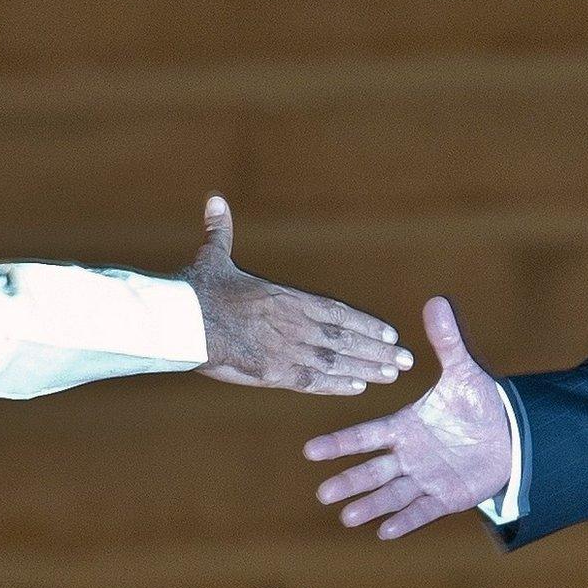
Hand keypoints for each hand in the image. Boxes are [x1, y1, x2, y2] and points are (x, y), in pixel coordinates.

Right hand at [182, 195, 411, 393]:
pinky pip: (312, 380)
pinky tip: (358, 387)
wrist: (180, 320)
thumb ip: (221, 232)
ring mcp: (285, 348)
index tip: (389, 332)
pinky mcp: (272, 371)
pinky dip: (336, 384)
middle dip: (378, 350)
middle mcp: (293, 323)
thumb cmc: (195, 289)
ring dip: (366, 368)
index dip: (365, 324)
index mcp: (285, 298)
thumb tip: (214, 199)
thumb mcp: (212, 257)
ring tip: (392, 375)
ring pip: (335, 360)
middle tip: (406, 360)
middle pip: (345, 338)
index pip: (336, 312)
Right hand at [303, 296, 511, 537]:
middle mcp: (410, 455)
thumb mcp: (463, 371)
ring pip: (392, 493)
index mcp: (406, 426)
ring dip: (371, 504)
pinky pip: (422, 511)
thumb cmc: (479, 404)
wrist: (510, 434)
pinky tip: (384, 531)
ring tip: (348, 516)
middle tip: (323, 494)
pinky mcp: (447, 497)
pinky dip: (404, 520)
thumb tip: (437, 299)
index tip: (310, 451)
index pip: (367, 435)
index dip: (340, 443)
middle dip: (349, 482)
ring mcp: (426, 478)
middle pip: (373, 469)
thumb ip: (446, 341)